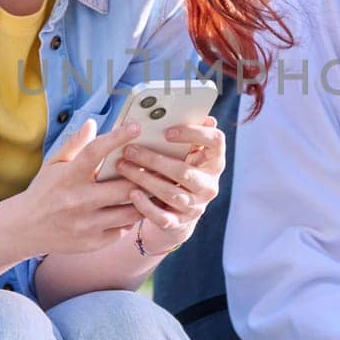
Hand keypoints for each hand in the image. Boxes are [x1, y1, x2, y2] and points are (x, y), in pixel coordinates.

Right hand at [14, 119, 143, 255]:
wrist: (23, 229)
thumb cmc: (43, 192)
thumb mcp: (53, 165)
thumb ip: (74, 145)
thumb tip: (92, 123)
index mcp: (68, 177)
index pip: (95, 152)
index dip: (117, 138)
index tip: (136, 127)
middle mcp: (78, 201)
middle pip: (124, 187)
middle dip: (144, 176)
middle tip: (158, 167)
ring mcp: (87, 224)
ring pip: (130, 212)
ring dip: (144, 199)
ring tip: (153, 188)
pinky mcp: (92, 243)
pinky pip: (123, 230)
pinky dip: (130, 219)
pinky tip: (133, 209)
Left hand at [113, 116, 225, 256]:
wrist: (178, 212)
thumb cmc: (178, 171)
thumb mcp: (186, 153)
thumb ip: (189, 136)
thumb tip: (204, 116)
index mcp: (215, 161)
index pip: (215, 142)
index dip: (193, 134)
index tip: (167, 131)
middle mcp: (209, 185)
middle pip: (184, 171)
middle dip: (154, 160)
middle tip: (129, 149)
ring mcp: (196, 206)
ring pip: (171, 193)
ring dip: (144, 179)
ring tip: (123, 167)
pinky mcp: (180, 223)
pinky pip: (163, 217)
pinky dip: (146, 206)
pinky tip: (132, 193)